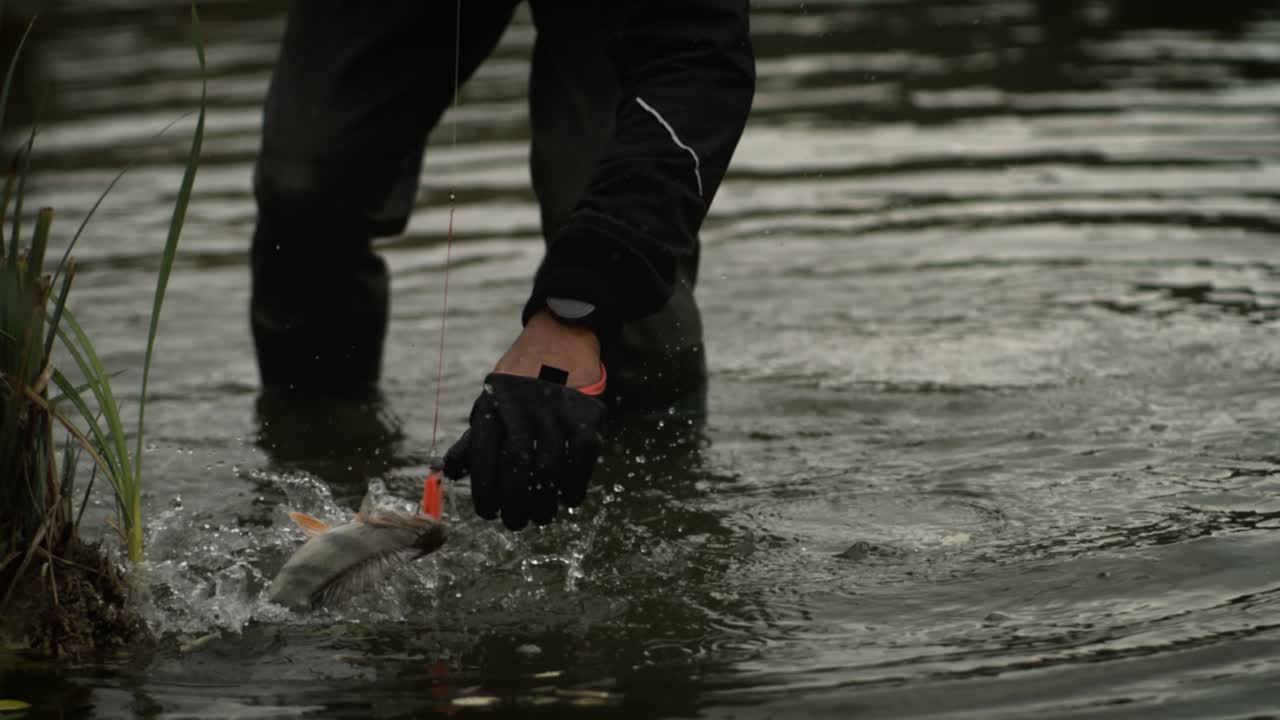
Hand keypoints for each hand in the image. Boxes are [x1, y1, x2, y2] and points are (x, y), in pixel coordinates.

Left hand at [442, 311, 606, 529]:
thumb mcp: (487, 411)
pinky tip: (567, 499)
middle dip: (515, 502)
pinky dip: (575, 484)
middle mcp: (522, 406)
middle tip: (515, 523)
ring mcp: (557, 409)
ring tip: (540, 517)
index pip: (483, 455)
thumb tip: (446, 474)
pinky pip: (582, 456)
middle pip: (517, 464)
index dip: (484, 491)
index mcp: (491, 407)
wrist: (556, 351)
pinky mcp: (586, 414)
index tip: (488, 513)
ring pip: (550, 465)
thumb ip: (470, 445)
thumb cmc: (514, 397)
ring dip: (544, 501)